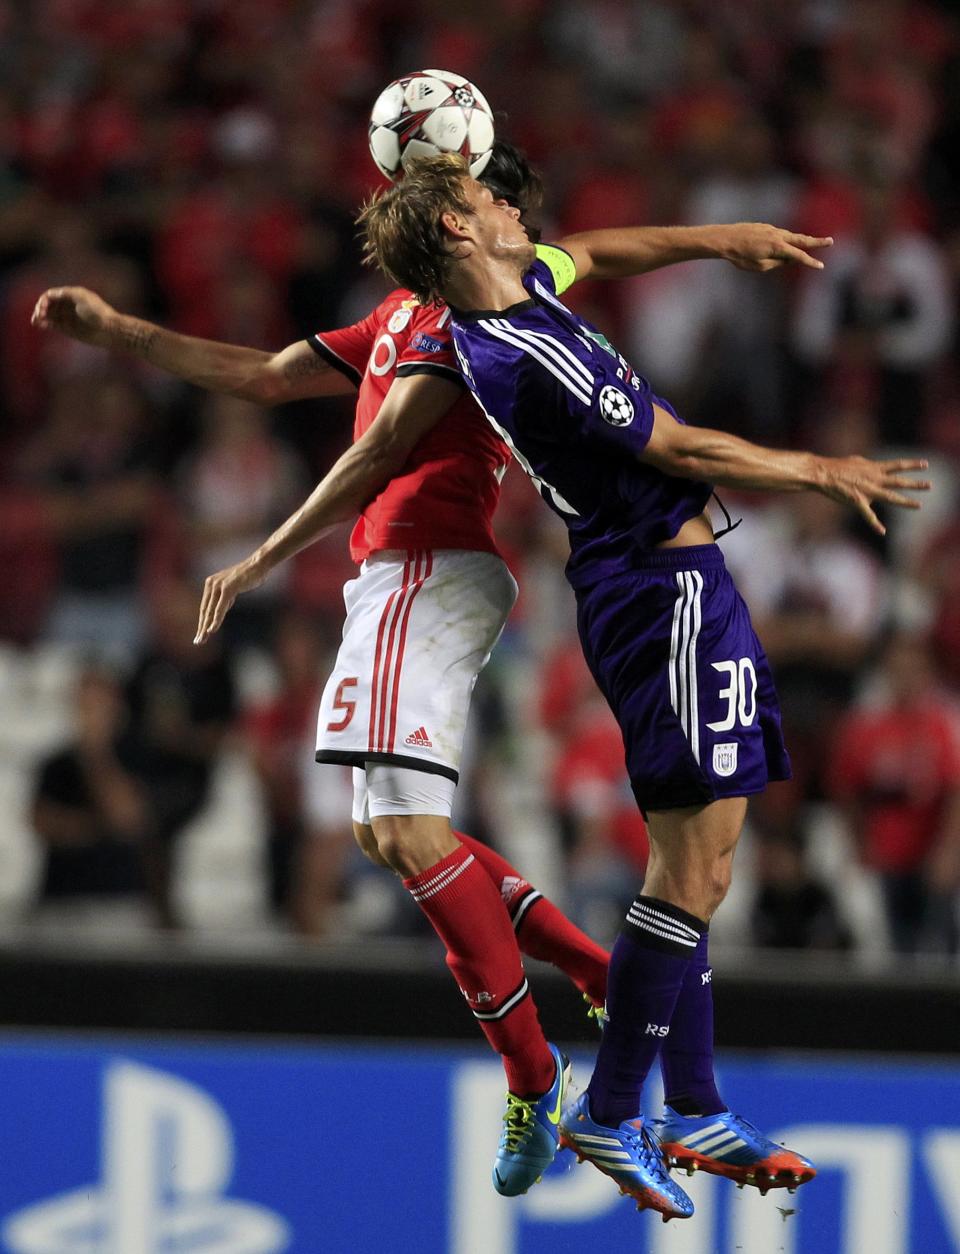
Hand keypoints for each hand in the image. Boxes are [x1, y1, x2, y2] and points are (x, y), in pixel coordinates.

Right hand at [31, 286, 116, 345]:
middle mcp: (67, 306)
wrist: (109, 329)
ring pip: (48, 315)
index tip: (42, 308)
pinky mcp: (68, 329)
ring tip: (36, 322)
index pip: (51, 295)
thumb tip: (50, 294)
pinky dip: (45, 324)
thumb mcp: (81, 297)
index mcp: (71, 295)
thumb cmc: (97, 311)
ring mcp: (67, 317)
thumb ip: (65, 293)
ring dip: (40, 317)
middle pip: (47, 305)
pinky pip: (53, 325)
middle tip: (38, 316)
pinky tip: (41, 325)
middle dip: (40, 309)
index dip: (44, 301)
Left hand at [194, 556, 266, 644]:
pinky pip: (220, 608)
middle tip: (198, 641)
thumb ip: (226, 598)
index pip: (205, 607)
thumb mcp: (233, 588)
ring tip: (203, 639)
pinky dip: (216, 620)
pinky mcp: (227, 588)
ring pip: (210, 610)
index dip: (203, 621)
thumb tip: (221, 610)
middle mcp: (211, 584)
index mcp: (211, 584)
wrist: (258, 565)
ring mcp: (218, 585)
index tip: (201, 634)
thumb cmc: (249, 576)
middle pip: (205, 610)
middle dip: (202, 627)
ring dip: (206, 626)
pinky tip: (212, 630)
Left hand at [719, 224, 833, 271]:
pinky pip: (780, 235)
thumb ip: (777, 263)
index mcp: (777, 247)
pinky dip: (785, 240)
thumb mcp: (760, 266)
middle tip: (831, 241)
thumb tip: (789, 259)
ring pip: (791, 236)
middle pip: (802, 239)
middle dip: (817, 242)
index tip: (821, 266)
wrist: (726, 239)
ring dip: (802, 240)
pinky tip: (780, 246)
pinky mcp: (766, 227)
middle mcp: (778, 235)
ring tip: (813, 243)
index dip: (810, 262)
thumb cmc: (740, 256)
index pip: (798, 256)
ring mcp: (772, 229)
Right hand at [819, 456, 930, 533]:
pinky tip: (882, 532)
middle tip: (930, 486)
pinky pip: (868, 515)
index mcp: (874, 468)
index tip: (925, 464)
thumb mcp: (858, 462)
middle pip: (899, 482)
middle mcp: (875, 479)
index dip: (912, 464)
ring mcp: (868, 491)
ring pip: (891, 497)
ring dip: (906, 502)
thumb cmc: (838, 466)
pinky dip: (875, 524)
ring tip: (919, 505)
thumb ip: (870, 466)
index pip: (898, 465)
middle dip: (916, 484)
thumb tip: (874, 467)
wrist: (824, 474)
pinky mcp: (858, 501)